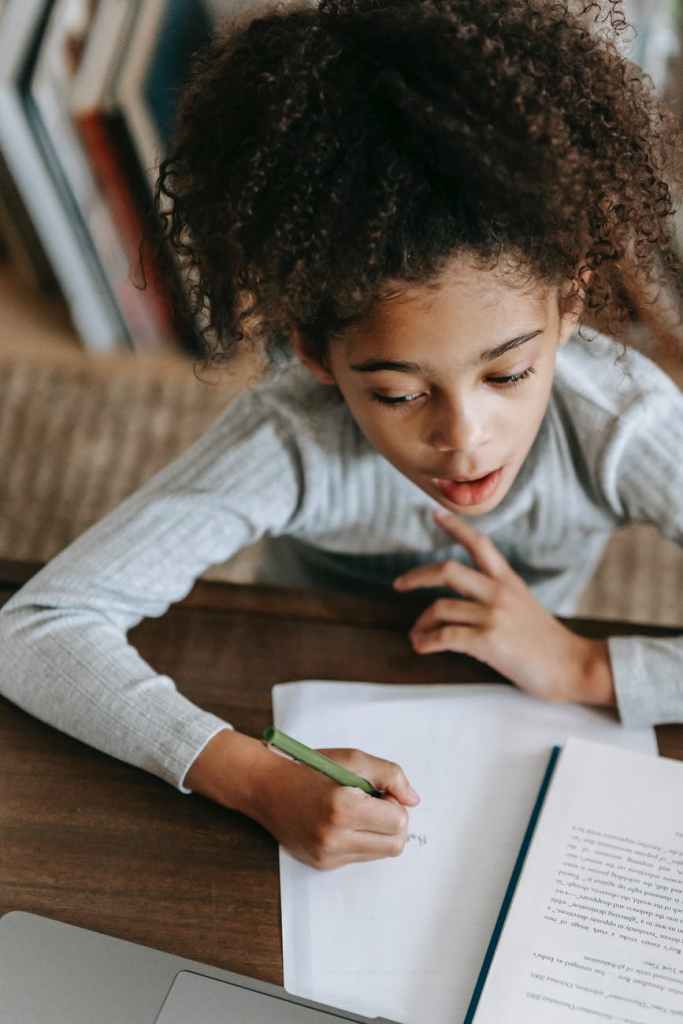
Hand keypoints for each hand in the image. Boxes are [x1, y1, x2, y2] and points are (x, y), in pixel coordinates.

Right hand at [185, 730, 419, 869]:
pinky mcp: (322, 864)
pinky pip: (359, 857)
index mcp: (342, 807)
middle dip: (392, 822)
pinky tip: (342, 823)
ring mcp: (327, 855)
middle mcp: (334, 837)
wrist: (266, 788)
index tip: (380, 792)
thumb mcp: (352, 759)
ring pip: (379, 853)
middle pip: (394, 845)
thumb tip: (413, 800)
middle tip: (373, 803)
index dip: (395, 805)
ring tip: (357, 811)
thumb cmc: (310, 769)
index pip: (398, 822)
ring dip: (378, 833)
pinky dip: (360, 840)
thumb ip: (389, 775)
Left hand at [394, 509, 614, 706]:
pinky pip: (445, 636)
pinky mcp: (488, 641)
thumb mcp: (523, 606)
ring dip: (421, 623)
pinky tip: (422, 646)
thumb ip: (496, 596)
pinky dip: (427, 641)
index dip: (455, 527)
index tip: (435, 514)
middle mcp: (499, 593)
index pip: (479, 544)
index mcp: (508, 581)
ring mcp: (493, 616)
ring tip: (416, 636)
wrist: (572, 666)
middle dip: (417, 577)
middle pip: (448, 570)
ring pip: (440, 607)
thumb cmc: (546, 642)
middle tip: (399, 585)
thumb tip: (458, 601)